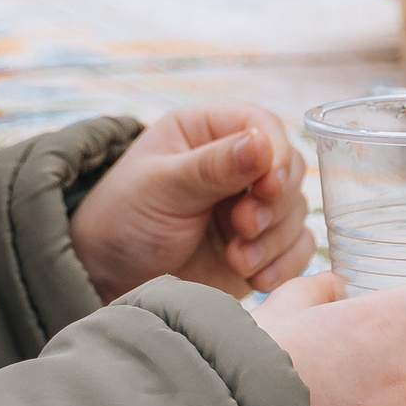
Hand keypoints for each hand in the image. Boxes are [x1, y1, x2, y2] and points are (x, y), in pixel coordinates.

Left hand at [68, 105, 313, 301]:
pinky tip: (254, 277)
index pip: (262, 125)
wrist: (108, 280)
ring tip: (236, 259)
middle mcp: (235, 164)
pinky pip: (296, 249)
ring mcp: (250, 206)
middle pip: (288, 170)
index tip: (268, 185)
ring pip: (296, 212)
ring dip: (274, 239)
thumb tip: (263, 144)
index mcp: (206, 131)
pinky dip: (283, 264)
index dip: (275, 153)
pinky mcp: (260, 247)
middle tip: (243, 226)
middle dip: (273, 202)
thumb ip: (212, 167)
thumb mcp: (161, 187)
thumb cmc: (123, 219)